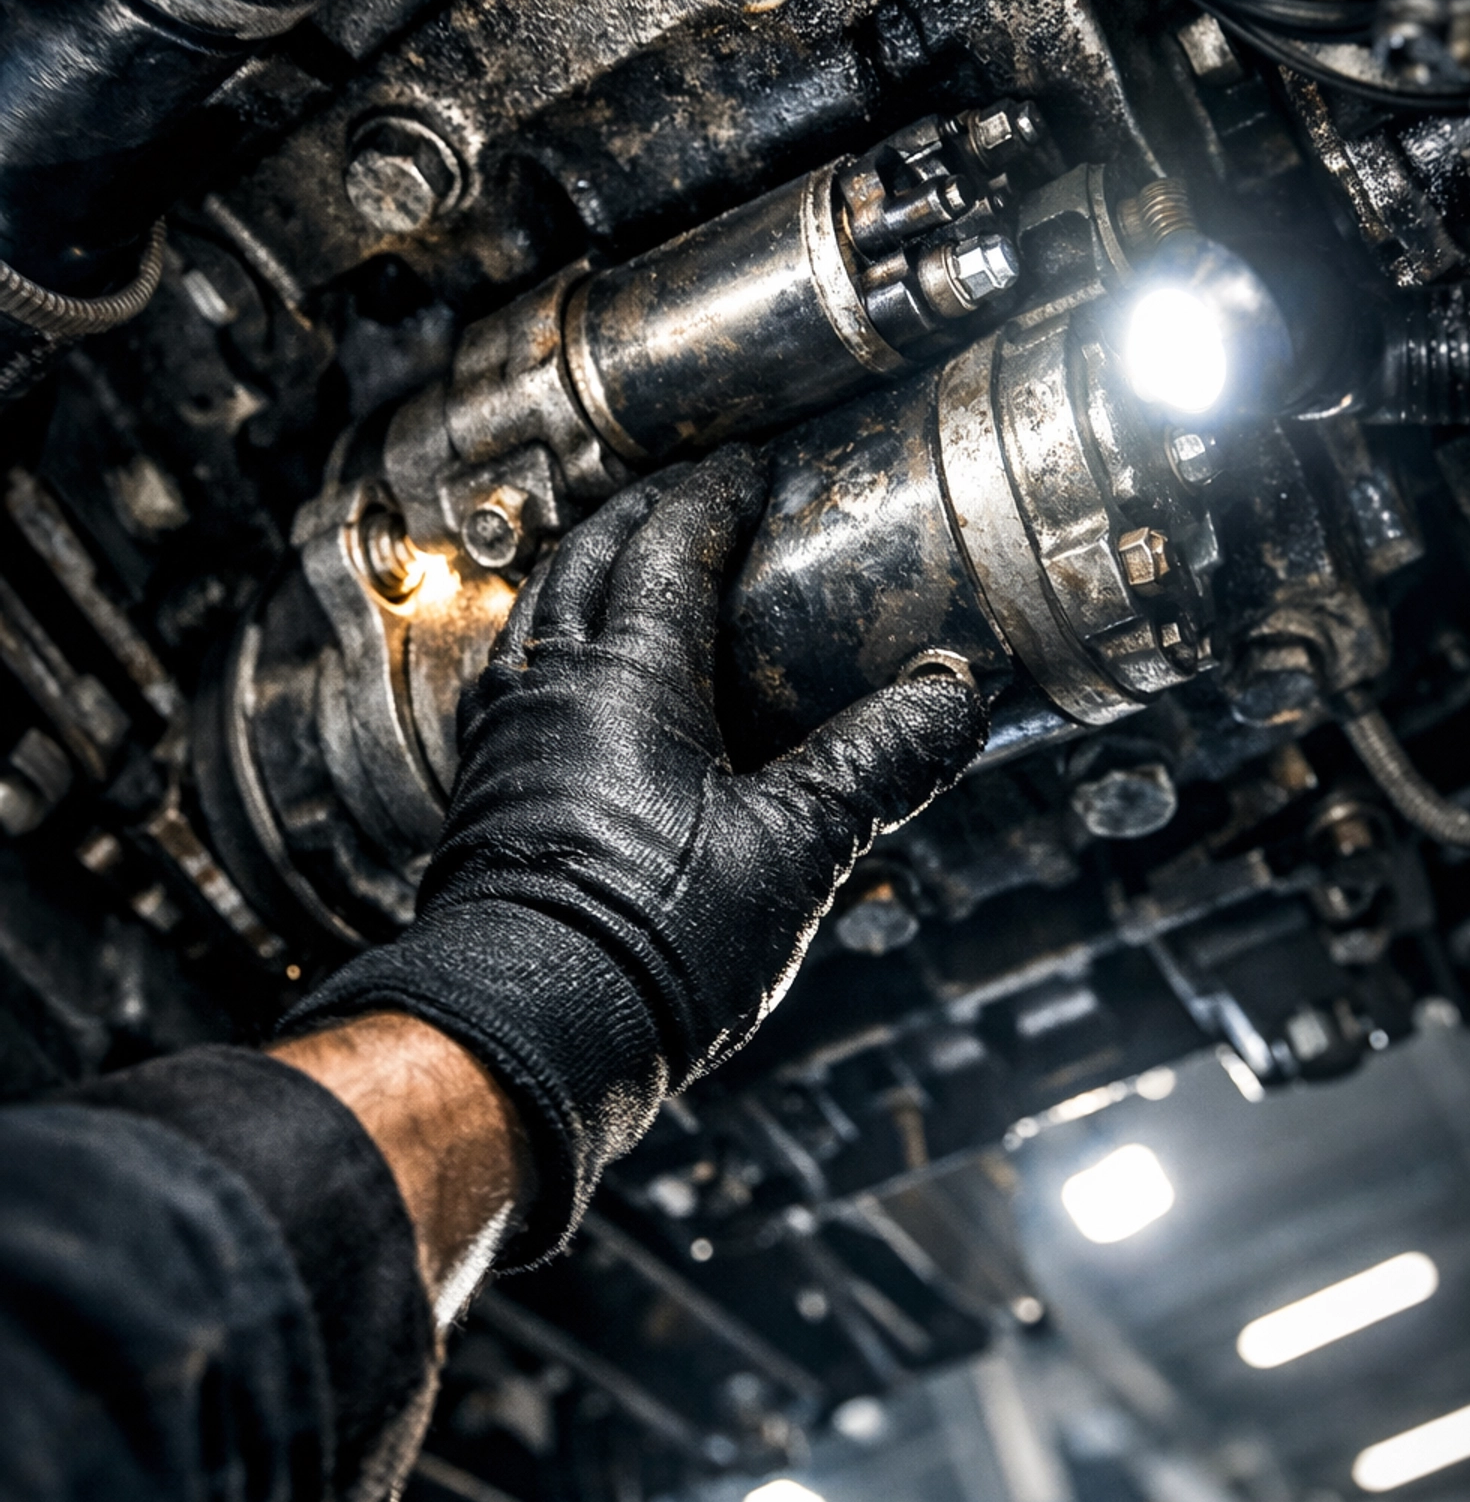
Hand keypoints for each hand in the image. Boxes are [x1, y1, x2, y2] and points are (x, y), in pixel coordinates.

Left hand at [283, 447, 985, 1259]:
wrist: (524, 1034)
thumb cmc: (651, 944)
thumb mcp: (794, 851)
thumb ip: (875, 767)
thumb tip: (953, 699)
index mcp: (628, 676)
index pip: (670, 547)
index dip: (715, 497)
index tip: (750, 467)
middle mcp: (553, 687)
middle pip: (589, 558)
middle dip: (644, 513)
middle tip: (696, 497)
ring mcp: (506, 737)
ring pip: (540, 611)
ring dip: (587, 568)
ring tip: (630, 564)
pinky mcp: (484, 791)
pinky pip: (513, 675)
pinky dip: (550, 640)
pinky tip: (571, 679)